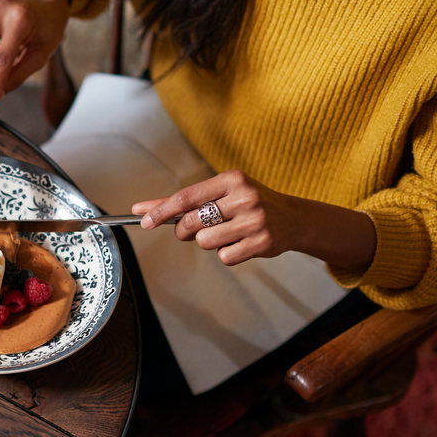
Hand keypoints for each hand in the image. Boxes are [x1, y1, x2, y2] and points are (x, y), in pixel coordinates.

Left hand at [133, 170, 375, 270]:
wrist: (295, 218)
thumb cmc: (247, 203)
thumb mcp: (220, 193)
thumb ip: (181, 201)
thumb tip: (141, 209)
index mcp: (231, 179)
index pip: (186, 197)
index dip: (161, 211)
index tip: (144, 221)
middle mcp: (244, 197)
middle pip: (192, 223)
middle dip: (184, 231)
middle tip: (192, 231)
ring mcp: (255, 220)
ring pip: (206, 242)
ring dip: (209, 243)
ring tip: (227, 233)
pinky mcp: (263, 242)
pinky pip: (225, 257)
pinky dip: (227, 254)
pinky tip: (241, 243)